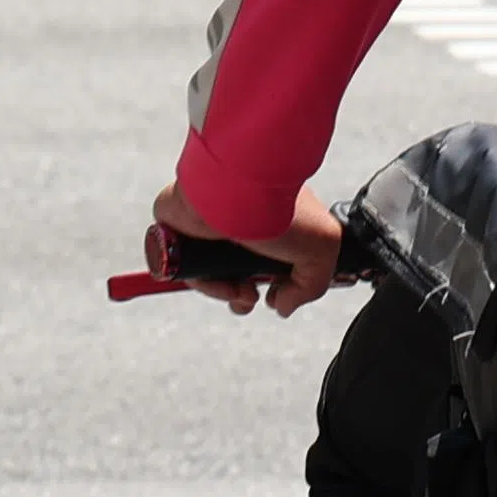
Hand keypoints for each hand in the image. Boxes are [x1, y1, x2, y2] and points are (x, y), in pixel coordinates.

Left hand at [154, 178, 345, 314]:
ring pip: (207, 269)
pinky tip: (220, 283)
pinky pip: (183, 264)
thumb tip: (282, 305)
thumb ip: (310, 285)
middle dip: (244, 292)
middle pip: (231, 266)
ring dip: (225, 291)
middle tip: (253, 296)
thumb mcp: (320, 249)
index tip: (275, 292)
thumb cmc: (280, 207)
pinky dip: (202, 281)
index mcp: (266, 214)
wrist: (242, 191)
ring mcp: (204, 220)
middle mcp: (234, 216)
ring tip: (241, 293)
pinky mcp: (176, 223)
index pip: (263, 254)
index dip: (269, 281)